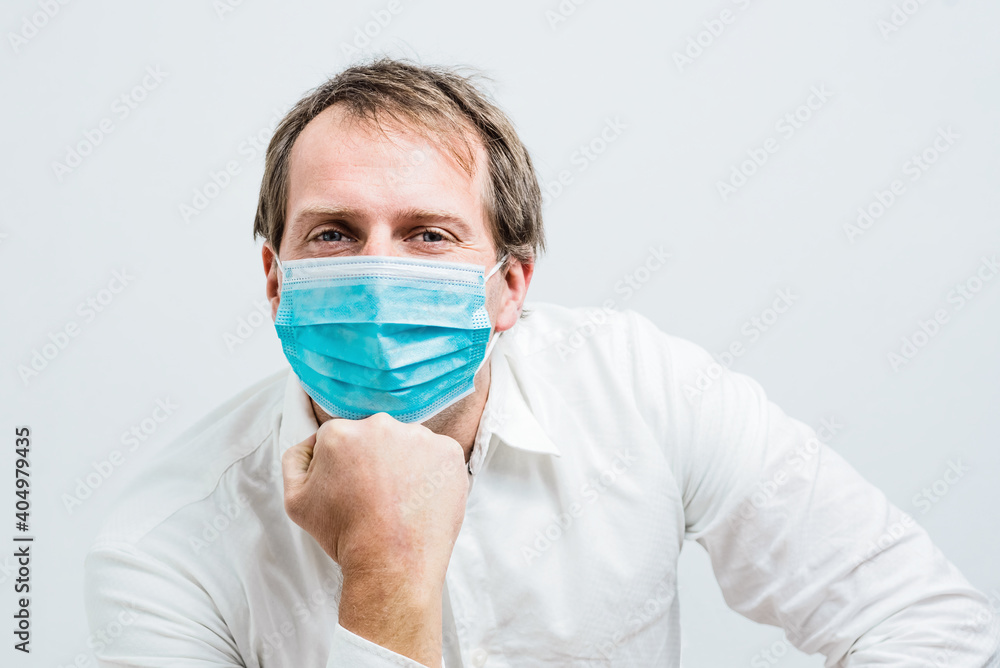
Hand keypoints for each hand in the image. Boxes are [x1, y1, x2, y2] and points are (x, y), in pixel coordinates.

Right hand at [282, 412, 469, 665]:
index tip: (351, 490)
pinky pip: (438, 455)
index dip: (344, 466)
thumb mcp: (296, 501)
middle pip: (375, 436)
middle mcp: (380, 425)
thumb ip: (296, 460)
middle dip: (374, 460)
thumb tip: (312, 443)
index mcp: (339, 432)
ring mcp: (419, 437)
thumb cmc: (344, 535)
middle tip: (376, 497)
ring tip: (401, 500)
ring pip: (408, 443)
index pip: (340, 438)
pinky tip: (421, 498)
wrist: (392, 563)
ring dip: (405, 463)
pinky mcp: (448, 452)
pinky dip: (433, 472)